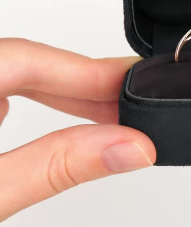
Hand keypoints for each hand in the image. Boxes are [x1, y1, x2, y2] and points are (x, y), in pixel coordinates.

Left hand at [0, 38, 155, 221]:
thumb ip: (56, 167)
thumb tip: (129, 147)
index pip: (31, 59)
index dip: (91, 70)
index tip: (137, 81)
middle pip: (32, 64)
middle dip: (89, 86)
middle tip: (137, 102)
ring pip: (26, 78)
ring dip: (73, 97)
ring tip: (118, 117)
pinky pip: (16, 90)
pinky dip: (51, 104)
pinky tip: (76, 122)